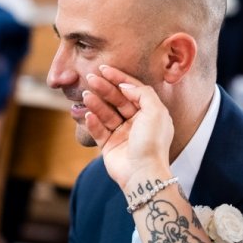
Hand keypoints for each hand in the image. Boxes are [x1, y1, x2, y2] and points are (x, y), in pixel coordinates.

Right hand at [83, 65, 173, 189]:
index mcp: (150, 113)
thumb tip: (125, 85)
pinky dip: (93, 122)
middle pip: (117, 100)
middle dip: (104, 88)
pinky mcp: (109, 146)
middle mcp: (136, 122)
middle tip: (90, 78)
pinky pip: (98, 130)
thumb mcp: (155, 111)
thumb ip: (142, 93)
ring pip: (106, 113)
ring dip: (96, 103)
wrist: (143, 174)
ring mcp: (122, 134)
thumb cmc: (152, 143)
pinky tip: (88, 115)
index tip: (104, 68)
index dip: (119, 78)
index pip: (132, 90)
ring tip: (86, 96)